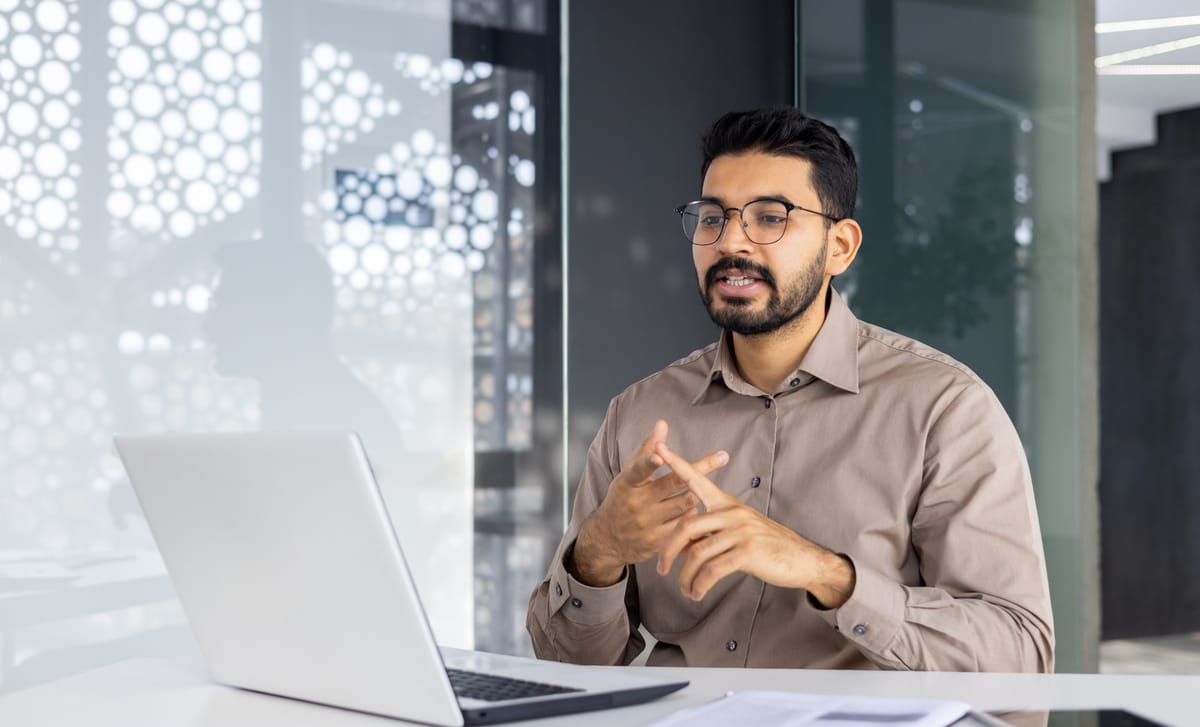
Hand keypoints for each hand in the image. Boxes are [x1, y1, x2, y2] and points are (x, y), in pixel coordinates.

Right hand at [571, 420, 730, 586]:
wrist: (608, 539)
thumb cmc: (623, 498)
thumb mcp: (629, 474)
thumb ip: (647, 449)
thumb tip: (662, 423)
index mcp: (627, 483)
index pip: (638, 470)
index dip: (649, 463)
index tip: (660, 455)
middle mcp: (636, 503)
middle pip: (673, 484)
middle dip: (700, 469)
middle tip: (723, 456)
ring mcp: (647, 523)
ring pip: (685, 503)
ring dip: (697, 493)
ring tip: (702, 489)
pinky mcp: (657, 542)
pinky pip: (686, 524)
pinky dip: (695, 515)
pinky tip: (699, 513)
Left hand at [654, 441, 854, 606]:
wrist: (802, 559)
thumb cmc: (767, 547)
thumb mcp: (738, 532)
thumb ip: (711, 534)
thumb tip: (682, 547)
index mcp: (727, 504)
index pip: (697, 480)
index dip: (677, 464)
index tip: (659, 447)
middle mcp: (732, 513)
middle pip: (686, 526)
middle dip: (667, 550)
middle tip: (660, 569)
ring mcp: (740, 531)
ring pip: (697, 553)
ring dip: (685, 577)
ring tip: (685, 590)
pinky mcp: (748, 552)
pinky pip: (713, 570)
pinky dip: (700, 585)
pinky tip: (697, 594)